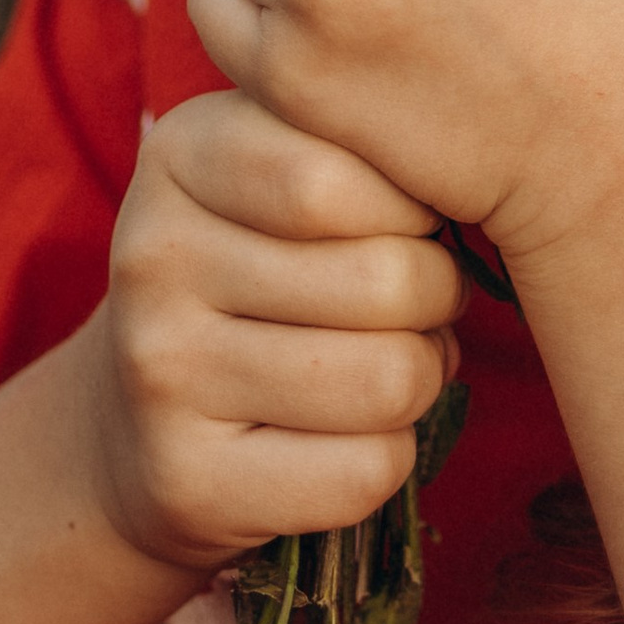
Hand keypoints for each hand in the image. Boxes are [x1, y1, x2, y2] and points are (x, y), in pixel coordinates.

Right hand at [80, 93, 464, 577]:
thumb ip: (364, 143)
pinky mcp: (186, 481)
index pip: (340, 174)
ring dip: (420, 379)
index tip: (414, 216)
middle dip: (437, 296)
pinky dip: (385, 459)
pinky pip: (365, 471)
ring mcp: (160, 373)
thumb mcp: (287, 172)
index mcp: (181, 152)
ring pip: (389, 380)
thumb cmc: (262, 272)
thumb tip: (486, 170)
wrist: (136, 426)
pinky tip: (339, 438)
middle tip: (412, 302)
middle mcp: (154, 256)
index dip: (416, 205)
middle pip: (386, 279)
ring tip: (383, 362)